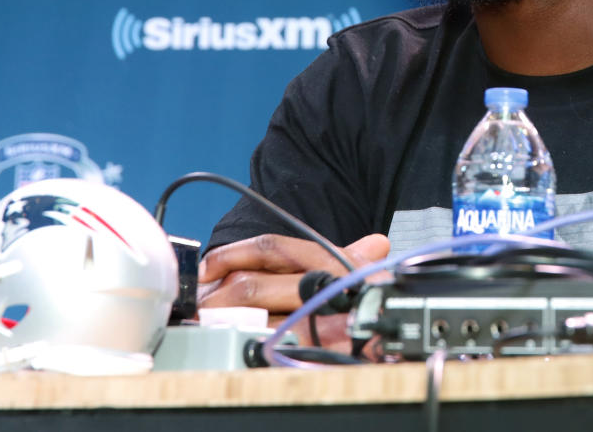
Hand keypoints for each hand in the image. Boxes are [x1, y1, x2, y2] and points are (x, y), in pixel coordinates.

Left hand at [198, 232, 390, 352]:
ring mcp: (307, 322)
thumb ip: (357, 258)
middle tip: (198, 298)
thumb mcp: (367, 280)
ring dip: (219, 318)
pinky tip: (222, 339)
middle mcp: (317, 288)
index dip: (234, 253)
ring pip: (250, 315)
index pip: (272, 248)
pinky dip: (237, 340)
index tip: (210, 265)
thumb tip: (377, 241)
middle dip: (216, 293)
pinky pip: (260, 344)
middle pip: (251, 284)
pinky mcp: (302, 352)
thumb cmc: (371, 309)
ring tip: (203, 318)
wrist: (393, 341)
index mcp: (328, 262)